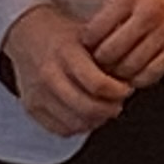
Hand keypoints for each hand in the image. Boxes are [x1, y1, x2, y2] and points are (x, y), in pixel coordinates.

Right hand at [0, 3, 129, 136]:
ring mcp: (37, 93)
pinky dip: (79, 126)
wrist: (28, 35)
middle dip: (110, 109)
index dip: (119, 91)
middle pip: (87, 107)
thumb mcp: (92, 34)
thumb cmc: (65, 36)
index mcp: (66, 53)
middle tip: (118, 102)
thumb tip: (135, 78)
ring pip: (75, 122)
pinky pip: (60, 129)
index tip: (127, 88)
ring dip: (97, 120)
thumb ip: (112, 55)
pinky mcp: (30, 107)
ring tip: (104, 108)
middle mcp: (48, 74)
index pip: (97, 83)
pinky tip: (87, 114)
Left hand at [54, 0, 163, 90]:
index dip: (86, 44)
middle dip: (101, 62)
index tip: (88, 47)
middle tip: (100, 62)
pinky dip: (141, 78)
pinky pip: (154, 72)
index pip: (94, 31)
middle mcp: (147, 14)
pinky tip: (138, 72)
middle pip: (109, 53)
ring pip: (130, 66)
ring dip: (120, 73)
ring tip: (118, 68)